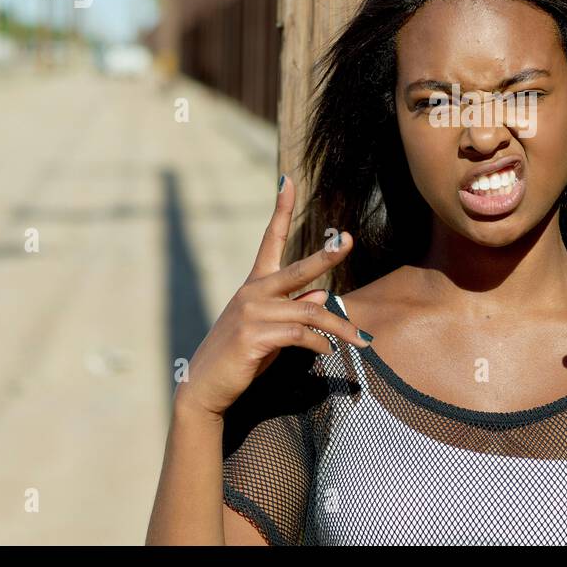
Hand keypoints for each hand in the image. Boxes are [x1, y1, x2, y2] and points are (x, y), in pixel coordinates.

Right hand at [177, 174, 370, 419]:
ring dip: (339, 328)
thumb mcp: (270, 328)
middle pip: (297, 269)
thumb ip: (295, 308)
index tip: (287, 180)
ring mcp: (251, 313)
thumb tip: (323, 293)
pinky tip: (326, 352)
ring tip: (361, 341)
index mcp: (255, 284)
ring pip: (309, 311)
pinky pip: (299, 334)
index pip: (269, 239)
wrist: (205, 386)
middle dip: (326, 255)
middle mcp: (252, 292)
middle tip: (349, 240)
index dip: (280, 208)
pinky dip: (318, 344)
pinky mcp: (253, 337)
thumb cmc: (242, 356)